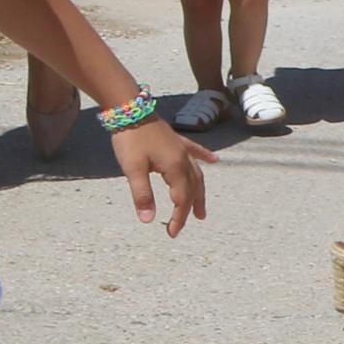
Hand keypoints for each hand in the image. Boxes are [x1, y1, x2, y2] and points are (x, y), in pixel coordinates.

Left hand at [114, 118, 212, 236]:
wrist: (129, 109)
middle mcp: (183, 159)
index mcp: (175, 168)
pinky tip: (215, 160)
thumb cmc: (130, 139)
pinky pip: (195, 152)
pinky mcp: (176, 141)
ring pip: (196, 175)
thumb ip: (142, 195)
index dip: (178, 218)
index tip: (171, 233)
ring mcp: (181, 149)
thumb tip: (148, 220)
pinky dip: (205, 157)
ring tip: (202, 209)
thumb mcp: (133, 169)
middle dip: (189, 209)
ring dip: (200, 192)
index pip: (181, 199)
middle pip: (192, 189)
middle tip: (186, 225)